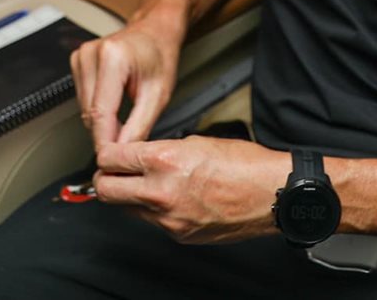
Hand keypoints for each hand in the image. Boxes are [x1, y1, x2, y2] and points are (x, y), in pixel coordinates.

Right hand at [71, 17, 181, 152]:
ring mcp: (81, 56)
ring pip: (84, 109)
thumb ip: (139, 125)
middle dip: (107, 133)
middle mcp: (92, 54)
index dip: (105, 142)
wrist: (154, 32)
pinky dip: (97, 109)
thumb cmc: (159, 56)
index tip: (111, 160)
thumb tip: (122, 151)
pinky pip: (82, 99)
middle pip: (90, 113)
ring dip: (102, 122)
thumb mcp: (158, 94)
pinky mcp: (77, 61)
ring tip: (125, 119)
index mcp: (113, 57)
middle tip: (127, 141)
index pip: (101, 112)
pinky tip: (115, 105)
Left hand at [93, 137, 287, 243]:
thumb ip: (162, 149)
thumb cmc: (244, 164)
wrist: (271, 194)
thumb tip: (141, 156)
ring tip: (147, 184)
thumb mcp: (196, 141)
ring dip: (129, 196)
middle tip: (113, 171)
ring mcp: (169, 219)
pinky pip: (152, 222)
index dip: (106, 153)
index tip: (109, 153)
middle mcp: (161, 193)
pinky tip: (172, 198)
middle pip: (105, 190)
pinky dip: (155, 210)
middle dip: (105, 179)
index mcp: (164, 161)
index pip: (110, 159)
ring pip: (126, 209)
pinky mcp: (179, 235)